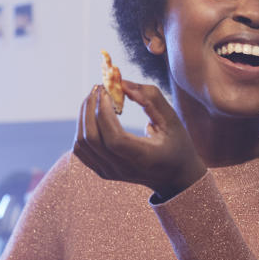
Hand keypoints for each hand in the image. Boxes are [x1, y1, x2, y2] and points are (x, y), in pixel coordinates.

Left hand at [73, 80, 206, 199]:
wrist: (174, 176)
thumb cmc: (177, 144)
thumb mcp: (172, 119)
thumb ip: (151, 99)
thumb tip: (123, 84)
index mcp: (144, 158)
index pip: (114, 139)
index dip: (104, 113)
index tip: (107, 92)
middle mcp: (124, 169)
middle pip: (92, 139)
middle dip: (90, 108)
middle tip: (98, 88)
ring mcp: (110, 172)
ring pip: (82, 144)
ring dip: (83, 116)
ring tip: (95, 98)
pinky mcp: (103, 171)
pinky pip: (81, 150)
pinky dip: (82, 129)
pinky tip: (93, 115)